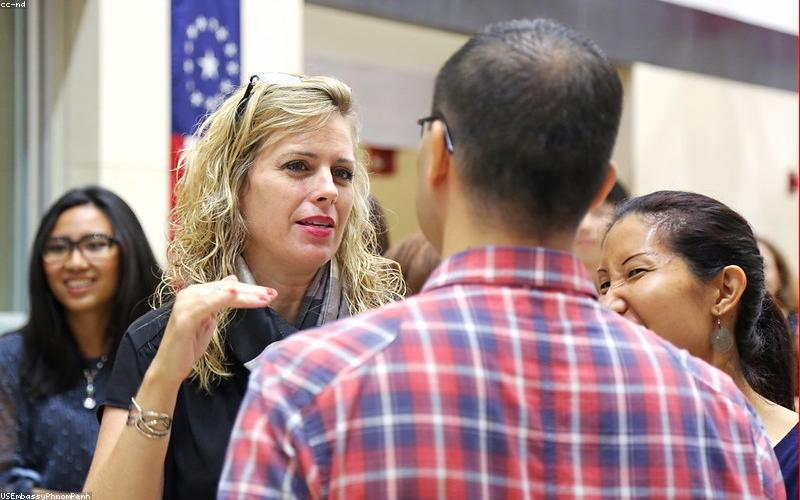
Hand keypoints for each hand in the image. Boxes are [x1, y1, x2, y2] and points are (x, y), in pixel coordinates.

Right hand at [152, 276, 275, 383]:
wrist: (170, 367)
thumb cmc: (189, 344)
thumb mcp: (209, 319)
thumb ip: (220, 300)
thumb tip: (232, 280)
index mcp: (197, 293)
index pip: (228, 287)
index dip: (250, 289)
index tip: (271, 293)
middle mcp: (190, 294)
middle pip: (227, 288)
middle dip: (253, 291)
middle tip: (273, 293)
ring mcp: (186, 304)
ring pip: (222, 295)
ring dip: (245, 296)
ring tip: (264, 298)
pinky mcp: (185, 317)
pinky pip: (207, 304)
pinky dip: (221, 297)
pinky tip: (235, 294)